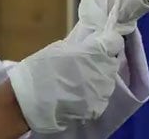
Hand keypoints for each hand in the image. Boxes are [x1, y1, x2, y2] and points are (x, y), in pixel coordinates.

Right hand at [7, 28, 123, 133]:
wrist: (32, 100)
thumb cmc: (44, 67)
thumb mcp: (62, 48)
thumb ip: (82, 45)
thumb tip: (93, 42)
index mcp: (97, 52)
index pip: (115, 41)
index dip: (107, 41)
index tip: (99, 43)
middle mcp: (105, 71)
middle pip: (112, 61)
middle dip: (102, 60)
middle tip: (85, 62)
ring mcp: (103, 91)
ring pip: (108, 80)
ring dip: (99, 77)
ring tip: (81, 79)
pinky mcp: (98, 108)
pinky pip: (101, 96)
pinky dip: (93, 93)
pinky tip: (79, 93)